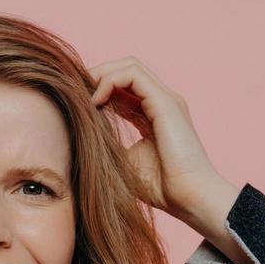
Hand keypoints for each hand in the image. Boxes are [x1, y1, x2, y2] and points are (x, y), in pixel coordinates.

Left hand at [87, 56, 226, 219]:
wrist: (189, 197)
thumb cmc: (161, 188)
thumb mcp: (125, 162)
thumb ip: (109, 144)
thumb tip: (83, 137)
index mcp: (151, 115)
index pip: (122, 88)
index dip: (97, 89)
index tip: (76, 104)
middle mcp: (160, 102)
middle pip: (125, 70)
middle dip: (97, 75)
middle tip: (75, 94)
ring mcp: (165, 99)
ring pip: (129, 66)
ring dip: (101, 74)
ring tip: (83, 95)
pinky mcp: (166, 102)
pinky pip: (133, 75)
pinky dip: (110, 81)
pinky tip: (96, 101)